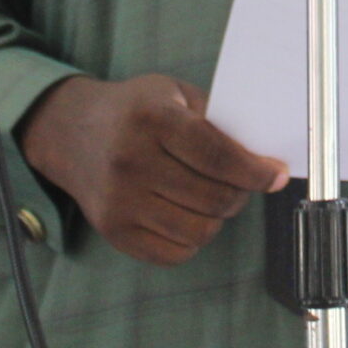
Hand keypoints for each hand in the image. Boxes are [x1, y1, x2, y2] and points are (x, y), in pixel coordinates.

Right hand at [17, 74, 288, 266]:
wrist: (70, 132)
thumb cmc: (135, 110)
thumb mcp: (174, 93)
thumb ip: (217, 121)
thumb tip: (264, 159)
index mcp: (152, 119)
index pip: (217, 155)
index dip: (255, 170)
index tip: (277, 175)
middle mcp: (131, 161)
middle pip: (214, 197)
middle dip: (241, 193)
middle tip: (243, 183)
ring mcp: (120, 201)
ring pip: (200, 230)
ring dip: (218, 217)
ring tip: (214, 197)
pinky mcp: (114, 231)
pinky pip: (176, 253)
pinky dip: (193, 238)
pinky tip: (188, 214)